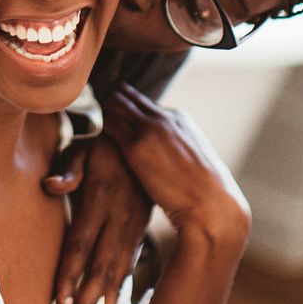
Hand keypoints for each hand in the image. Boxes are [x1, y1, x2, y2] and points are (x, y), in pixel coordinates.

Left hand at [43, 135, 151, 303]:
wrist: (143, 139)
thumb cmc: (102, 145)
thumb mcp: (81, 147)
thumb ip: (67, 168)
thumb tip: (50, 186)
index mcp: (100, 199)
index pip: (81, 244)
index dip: (71, 275)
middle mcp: (119, 218)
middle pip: (99, 268)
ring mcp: (133, 227)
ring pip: (118, 273)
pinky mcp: (141, 231)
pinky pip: (130, 266)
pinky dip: (121, 292)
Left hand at [103, 82, 250, 245]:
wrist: (214, 209)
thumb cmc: (207, 197)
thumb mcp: (194, 165)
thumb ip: (177, 154)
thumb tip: (167, 163)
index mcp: (179, 119)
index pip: (144, 103)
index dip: (126, 111)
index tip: (113, 121)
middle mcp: (164, 116)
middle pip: (126, 93)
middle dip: (108, 102)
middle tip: (93, 118)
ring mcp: (150, 128)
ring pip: (113, 101)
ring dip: (100, 112)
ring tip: (87, 127)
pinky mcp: (137, 145)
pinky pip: (107, 122)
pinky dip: (97, 128)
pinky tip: (88, 140)